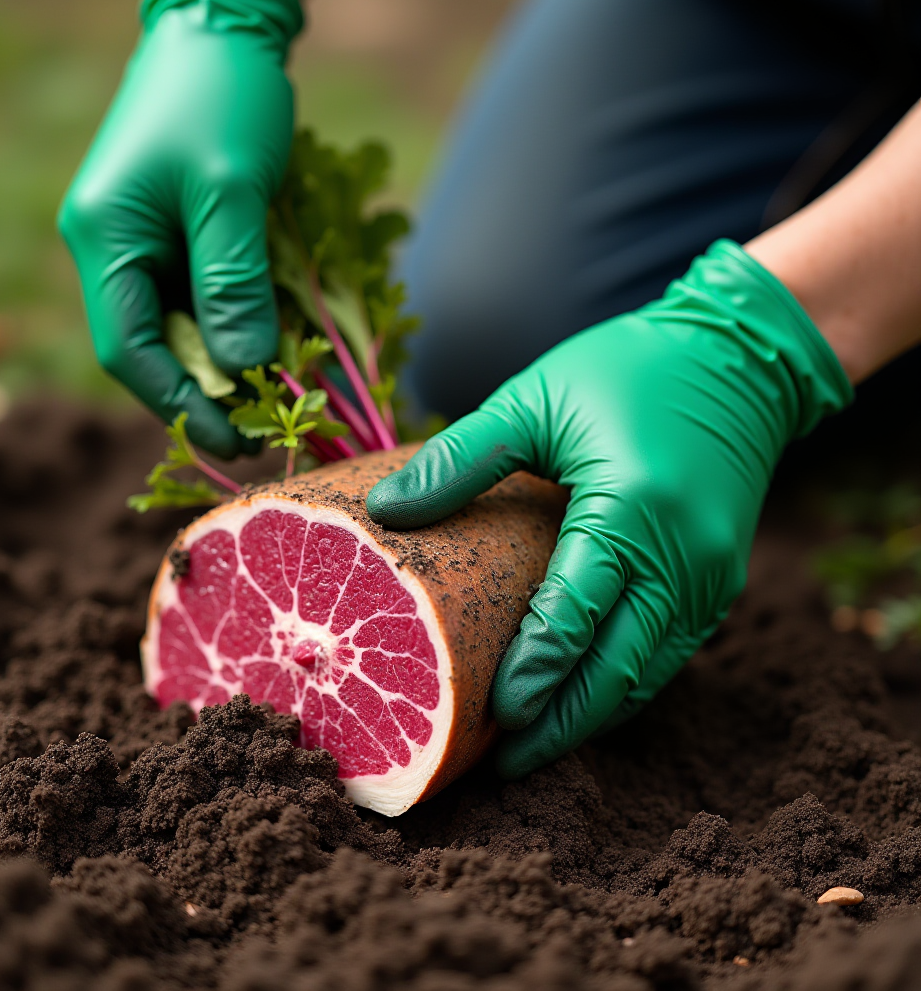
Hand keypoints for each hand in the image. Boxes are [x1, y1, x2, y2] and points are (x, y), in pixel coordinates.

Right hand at [58, 0, 301, 457]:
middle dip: (211, 391)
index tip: (236, 442)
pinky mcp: (181, 236)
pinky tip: (281, 348)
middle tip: (268, 427)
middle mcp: (115, 248)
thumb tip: (245, 372)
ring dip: (232, 363)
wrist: (226, 28)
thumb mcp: (230, 194)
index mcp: (105, 238)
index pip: (129, 350)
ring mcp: (147, 243)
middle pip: (156, 348)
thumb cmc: (222, 97)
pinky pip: (206, 299)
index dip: (181, 404)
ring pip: (185, 329)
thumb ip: (233, 288)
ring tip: (283, 396)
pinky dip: (242, 327)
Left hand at [368, 241, 850, 777]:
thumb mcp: (536, 399)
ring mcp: (709, 575)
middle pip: (617, 669)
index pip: (575, 616)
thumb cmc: (626, 371)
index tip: (493, 718)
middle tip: (507, 763)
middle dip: (563, 723)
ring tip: (536, 743)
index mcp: (633, 510)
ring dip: (593, 714)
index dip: (534, 674)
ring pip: (647, 672)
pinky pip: (668, 651)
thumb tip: (387, 512)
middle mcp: (681, 557)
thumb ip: (463, 458)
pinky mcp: (718, 579)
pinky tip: (583, 698)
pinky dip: (624, 683)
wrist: (736, 358)